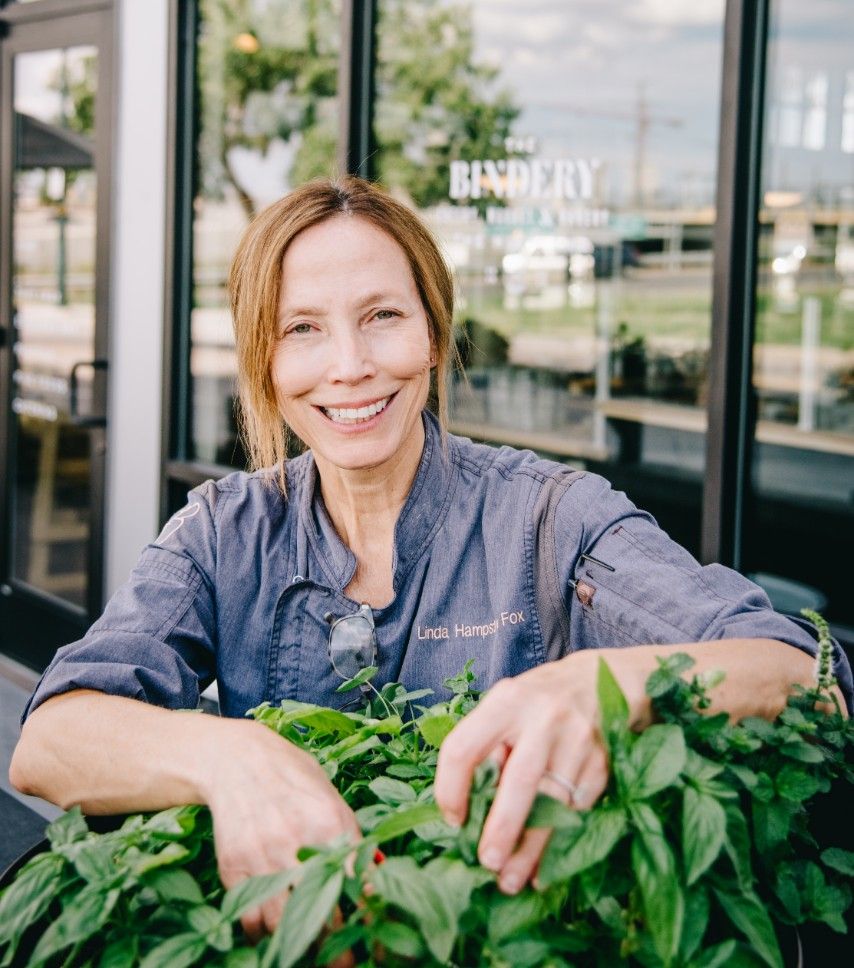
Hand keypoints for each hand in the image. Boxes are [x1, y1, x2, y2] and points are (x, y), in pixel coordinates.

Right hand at [202, 719, 360, 942]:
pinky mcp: (234, 867)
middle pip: (322, 910)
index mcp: (330, 822)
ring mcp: (263, 856)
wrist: (236, 761)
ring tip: (312, 952)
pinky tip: (274, 933)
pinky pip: (251, 918)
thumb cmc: (291, 776)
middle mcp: (298, 842)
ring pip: (284, 924)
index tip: (374, 935)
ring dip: (300, 945)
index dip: (366, 913)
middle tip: (346, 963)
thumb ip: (351, 836)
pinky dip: (263, 934)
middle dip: (337, 945)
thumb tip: (378, 873)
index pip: (355, 880)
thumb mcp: (329, 797)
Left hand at [434, 651, 631, 894]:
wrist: (605, 678)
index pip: (465, 747)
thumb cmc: (539, 700)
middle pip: (519, 781)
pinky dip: (559, 842)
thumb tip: (464, 809)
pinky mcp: (603, 762)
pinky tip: (543, 865)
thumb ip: (486, 745)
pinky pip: (577, 811)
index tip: (453, 819)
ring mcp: (578, 741)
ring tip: (508, 880)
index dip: (451, 788)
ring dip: (530, 849)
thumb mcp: (507, 705)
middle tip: (485, 862)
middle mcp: (543, 718)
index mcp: (506, 702)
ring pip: (553, 805)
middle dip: (501, 828)